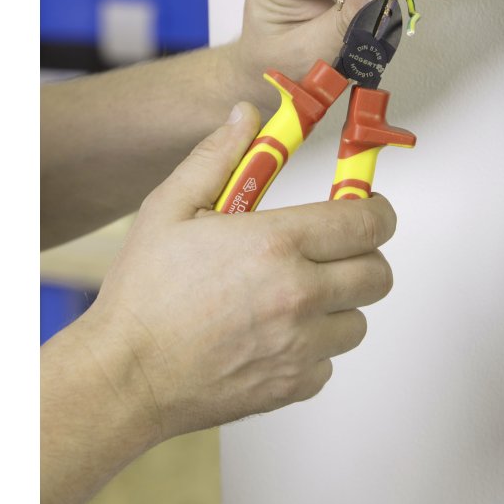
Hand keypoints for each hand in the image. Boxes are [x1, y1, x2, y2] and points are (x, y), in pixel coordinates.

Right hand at [76, 102, 397, 440]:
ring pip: (357, 320)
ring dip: (338, 305)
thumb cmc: (143, 298)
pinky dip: (313, 349)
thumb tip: (246, 117)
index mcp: (275, 244)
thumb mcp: (169, 209)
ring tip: (294, 296)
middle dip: (363, 255)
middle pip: (378, 273)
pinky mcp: (294, 386)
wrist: (125, 376)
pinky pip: (330, 362)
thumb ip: (216, 157)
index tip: (367, 207)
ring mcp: (300, 346)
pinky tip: (275, 335)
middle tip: (332, 250)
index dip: (376, 210)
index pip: (367, 222)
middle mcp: (298, 296)